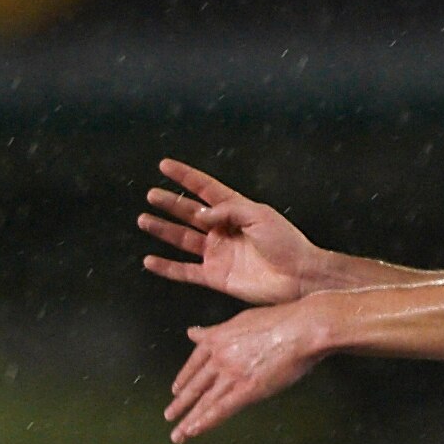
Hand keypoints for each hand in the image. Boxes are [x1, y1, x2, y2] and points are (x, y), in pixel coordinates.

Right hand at [140, 160, 322, 304]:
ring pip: (183, 239)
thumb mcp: (259, 215)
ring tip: (144, 219)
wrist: (299, 277)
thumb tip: (200, 215)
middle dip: (170, 203)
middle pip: (189, 213)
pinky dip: (167, 267)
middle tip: (151, 195)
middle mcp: (223, 230)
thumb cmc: (286, 243)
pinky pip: (185, 272)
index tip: (165, 165)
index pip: (205, 189)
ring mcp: (218, 254)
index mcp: (236, 210)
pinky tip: (150, 260)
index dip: (185, 177)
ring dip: (163, 230)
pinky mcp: (216, 277)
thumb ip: (227, 210)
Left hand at [165, 302, 326, 443]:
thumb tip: (192, 332)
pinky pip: (222, 409)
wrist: (300, 328)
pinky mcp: (248, 389)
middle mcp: (219, 358)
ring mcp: (231, 374)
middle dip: (180, 404)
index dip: (184, 379)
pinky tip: (194, 431)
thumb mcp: (240, 320)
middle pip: (195, 385)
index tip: (176, 390)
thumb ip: (214, 331)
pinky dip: (206, 422)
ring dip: (189, 420)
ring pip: (205, 401)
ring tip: (177, 434)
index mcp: (217, 340)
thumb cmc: (279, 320)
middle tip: (169, 417)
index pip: (194, 363)